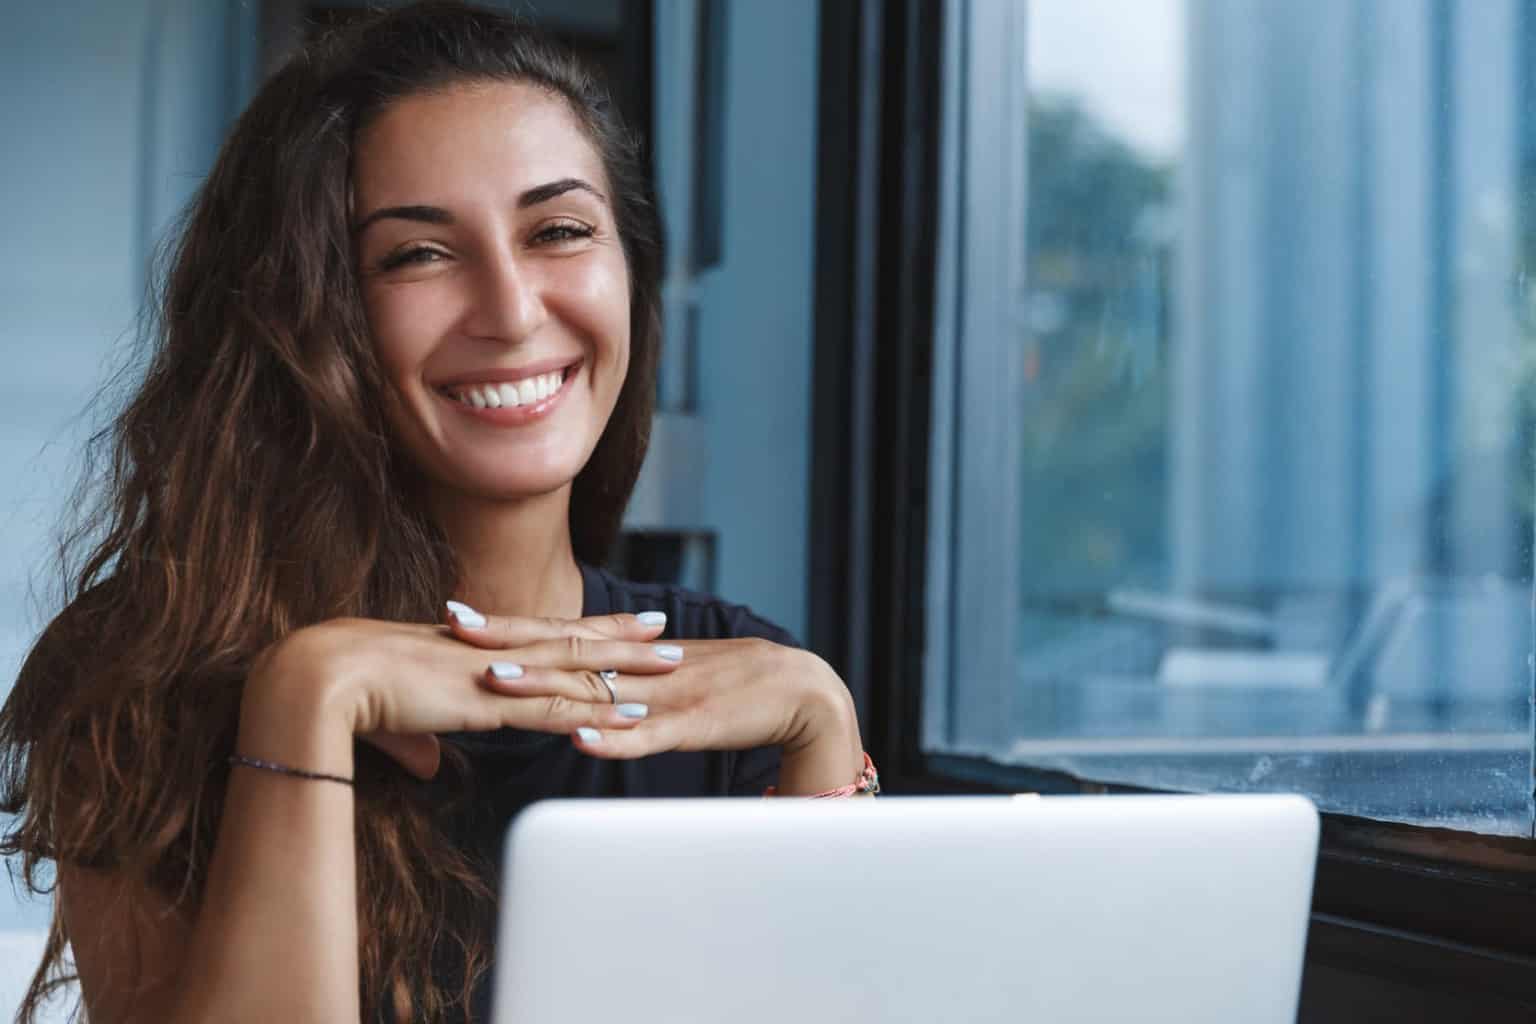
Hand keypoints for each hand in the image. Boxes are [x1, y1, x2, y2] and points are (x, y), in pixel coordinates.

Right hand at [244, 608, 683, 779]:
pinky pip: (559, 708)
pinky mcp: (492, 703)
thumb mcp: (392, 722)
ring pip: (578, 667)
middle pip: (572, 639)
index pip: (540, 633)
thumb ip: (419, 740)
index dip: (580, 628)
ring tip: (674, 665)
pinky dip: (599, 711)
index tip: (615, 621)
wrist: (319, 678)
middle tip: (666, 628)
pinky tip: (634, 714)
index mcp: (473, 650)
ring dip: (628, 668)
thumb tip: (427, 765)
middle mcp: (493, 653)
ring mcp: (497, 674)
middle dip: (622, 636)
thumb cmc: (343, 695)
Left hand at [449, 623, 865, 792]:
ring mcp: (664, 694)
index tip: (458, 619)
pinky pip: (646, 735)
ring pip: (595, 689)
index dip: (511, 627)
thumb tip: (585, 691)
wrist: (802, 692)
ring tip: (496, 681)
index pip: (562, 636)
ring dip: (546, 686)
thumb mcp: (673, 680)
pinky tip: (579, 738)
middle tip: (454, 629)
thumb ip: (631, 683)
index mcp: (635, 656)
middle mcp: (642, 666)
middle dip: (508, 641)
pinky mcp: (692, 725)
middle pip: (564, 650)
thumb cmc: (736, 690)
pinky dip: (612, 737)